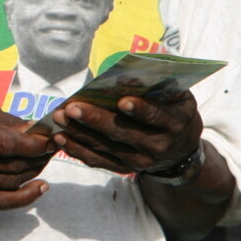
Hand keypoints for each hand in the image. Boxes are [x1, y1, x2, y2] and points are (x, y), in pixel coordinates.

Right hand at [0, 99, 54, 209]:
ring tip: (45, 158)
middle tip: (53, 145)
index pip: (9, 145)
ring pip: (11, 182)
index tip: (51, 136)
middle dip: (39, 156)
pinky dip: (24, 198)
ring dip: (35, 171)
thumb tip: (35, 130)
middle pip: (13, 165)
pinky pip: (0, 202)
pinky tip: (40, 188)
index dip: (35, 144)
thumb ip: (5, 121)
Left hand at [49, 92, 201, 175]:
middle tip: (73, 107)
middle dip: (96, 120)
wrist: (180, 151)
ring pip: (107, 147)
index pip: (156, 117)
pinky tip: (60, 137)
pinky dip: (78, 150)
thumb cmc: (173, 110)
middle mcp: (158, 146)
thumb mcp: (178, 95)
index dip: (140, 109)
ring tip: (60, 117)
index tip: (122, 100)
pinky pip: (98, 161)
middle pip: (124, 133)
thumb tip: (130, 72)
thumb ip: (159, 83)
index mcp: (175, 123)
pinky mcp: (124, 168)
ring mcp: (140, 161)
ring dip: (80, 132)